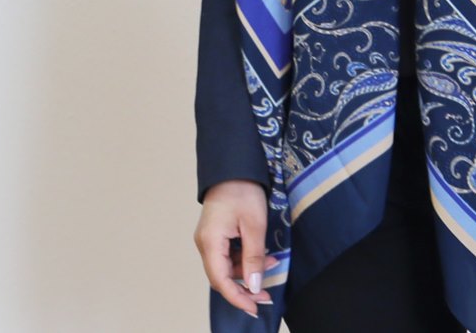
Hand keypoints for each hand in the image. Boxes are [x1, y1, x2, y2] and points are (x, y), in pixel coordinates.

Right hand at [195, 180, 271, 317]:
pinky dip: (244, 260)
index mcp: (210, 241)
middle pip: (221, 277)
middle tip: (267, 294)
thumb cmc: (242, 190)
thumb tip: (254, 286)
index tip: (255, 307)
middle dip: (245, 287)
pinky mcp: (215, 235)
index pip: (220, 281)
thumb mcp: (254, 226)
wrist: (233, 168)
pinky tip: (261, 255)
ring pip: (225, 267)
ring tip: (271, 263)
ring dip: (247, 271)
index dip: (238, 297)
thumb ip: (253, 258)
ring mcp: (208, 239)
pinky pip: (227, 256)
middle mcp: (204, 243)